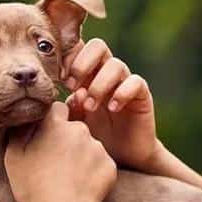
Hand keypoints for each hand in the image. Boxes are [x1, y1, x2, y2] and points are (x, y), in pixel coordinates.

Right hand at [4, 102, 116, 201]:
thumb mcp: (13, 157)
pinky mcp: (110, 164)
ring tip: (68, 178)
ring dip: (80, 155)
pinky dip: (92, 171)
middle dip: (66, 139)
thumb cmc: (34, 187)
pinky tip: (81, 185)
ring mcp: (97, 147)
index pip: (57, 108)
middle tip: (54, 162)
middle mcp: (80, 130)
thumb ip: (20, 131)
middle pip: (74, 127)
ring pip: (88, 145)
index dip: (51, 121)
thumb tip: (26, 118)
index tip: (46, 137)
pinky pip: (99, 162)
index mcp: (55, 124)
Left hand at [63, 38, 162, 170]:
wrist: (121, 156)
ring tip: (90, 106)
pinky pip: (136, 82)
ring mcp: (125, 82)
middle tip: (73, 86)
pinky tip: (112, 108)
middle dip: (82, 63)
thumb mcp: (74, 120)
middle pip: (98, 46)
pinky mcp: (142, 95)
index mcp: (86, 74)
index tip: (59, 79)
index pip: (78, 48)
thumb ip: (67, 105)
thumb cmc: (94, 135)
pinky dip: (122, 93)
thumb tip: (70, 92)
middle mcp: (106, 73)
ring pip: (116, 64)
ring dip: (99, 85)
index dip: (67, 56)